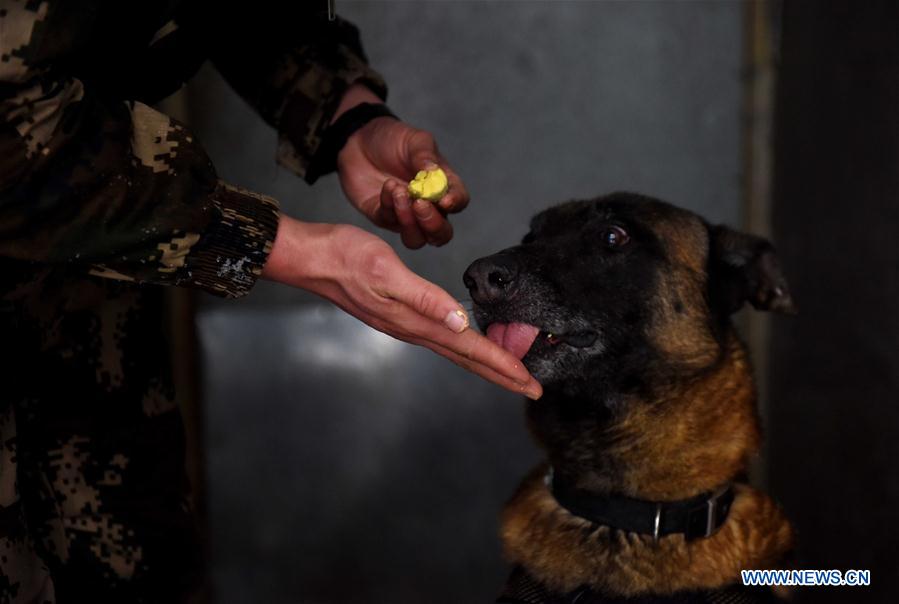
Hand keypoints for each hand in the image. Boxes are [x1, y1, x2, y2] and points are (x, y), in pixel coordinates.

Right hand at [262, 216, 541, 398]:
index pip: (470, 349)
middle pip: (467, 359)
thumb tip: (459, 323)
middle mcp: (414, 330)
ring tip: (509, 373)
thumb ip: (425, 299)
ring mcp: (404, 325)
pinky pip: (441, 339)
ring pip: (455, 351)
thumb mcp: (387, 273)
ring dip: (485, 364)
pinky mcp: (398, 316)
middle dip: (502, 375)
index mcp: (417, 322)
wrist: (311, 259)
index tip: (531, 384)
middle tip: (532, 390)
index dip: (504, 366)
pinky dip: (464, 347)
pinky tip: (466, 343)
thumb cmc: (347, 259)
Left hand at [334, 87, 468, 248]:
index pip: (459, 201)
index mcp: (443, 186)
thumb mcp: (414, 140)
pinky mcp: (383, 217)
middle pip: (440, 233)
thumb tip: (434, 174)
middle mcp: (428, 206)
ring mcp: (405, 216)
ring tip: (399, 192)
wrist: (360, 139)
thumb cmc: (394, 139)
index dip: (455, 203)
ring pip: (416, 238)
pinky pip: (389, 221)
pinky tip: (387, 186)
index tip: (445, 200)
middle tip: (420, 204)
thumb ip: (425, 156)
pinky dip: (389, 206)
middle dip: (433, 225)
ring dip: (409, 222)